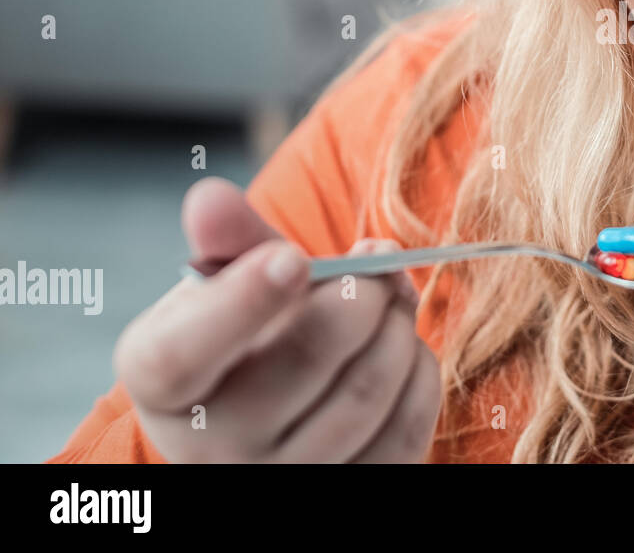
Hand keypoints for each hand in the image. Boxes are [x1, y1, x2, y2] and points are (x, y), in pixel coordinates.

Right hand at [113, 177, 441, 461]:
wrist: (266, 409)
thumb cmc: (243, 331)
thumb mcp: (223, 284)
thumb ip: (229, 240)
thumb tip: (211, 196)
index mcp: (160, 382)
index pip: (182, 354)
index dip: (241, 303)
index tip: (292, 257)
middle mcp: (210, 448)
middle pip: (304, 360)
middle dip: (362, 291)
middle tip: (378, 260)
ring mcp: (280, 480)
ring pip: (367, 392)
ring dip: (398, 325)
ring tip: (392, 296)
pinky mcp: (345, 491)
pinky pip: (407, 430)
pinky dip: (418, 371)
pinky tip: (401, 345)